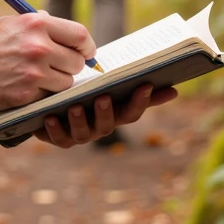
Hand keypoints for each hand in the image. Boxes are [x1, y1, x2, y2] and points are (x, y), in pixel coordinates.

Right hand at [0, 13, 94, 115]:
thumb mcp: (10, 24)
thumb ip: (38, 25)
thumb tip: (65, 32)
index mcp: (36, 24)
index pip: (80, 35)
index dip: (87, 47)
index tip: (86, 53)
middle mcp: (38, 46)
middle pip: (77, 62)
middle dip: (71, 67)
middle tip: (59, 68)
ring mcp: (33, 72)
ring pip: (66, 82)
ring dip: (57, 83)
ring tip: (37, 79)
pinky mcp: (26, 94)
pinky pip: (48, 97)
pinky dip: (41, 95)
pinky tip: (24, 88)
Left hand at [36, 82, 177, 148]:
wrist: (53, 103)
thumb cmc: (87, 90)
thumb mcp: (107, 85)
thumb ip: (134, 85)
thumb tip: (172, 87)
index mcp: (114, 114)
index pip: (132, 112)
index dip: (140, 101)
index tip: (146, 85)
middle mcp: (99, 128)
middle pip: (107, 125)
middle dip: (106, 112)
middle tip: (103, 97)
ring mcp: (80, 134)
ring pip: (83, 134)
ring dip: (80, 121)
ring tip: (75, 106)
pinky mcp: (59, 137)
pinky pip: (59, 138)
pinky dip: (55, 129)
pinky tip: (51, 117)